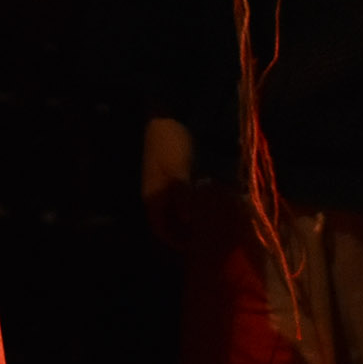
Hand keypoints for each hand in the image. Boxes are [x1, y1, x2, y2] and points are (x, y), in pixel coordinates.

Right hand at [142, 116, 196, 248]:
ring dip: (188, 218)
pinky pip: (179, 197)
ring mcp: (162, 184)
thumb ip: (182, 196)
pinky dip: (190, 204)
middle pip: (168, 222)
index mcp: (153, 198)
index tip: (195, 247)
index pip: (161, 229)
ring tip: (208, 221)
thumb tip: (188, 220)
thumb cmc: (170, 144)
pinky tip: (205, 201)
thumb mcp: (178, 170)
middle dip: (184, 231)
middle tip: (206, 236)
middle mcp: (155, 194)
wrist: (165, 116)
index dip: (175, 241)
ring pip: (174, 210)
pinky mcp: (171, 173)